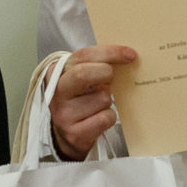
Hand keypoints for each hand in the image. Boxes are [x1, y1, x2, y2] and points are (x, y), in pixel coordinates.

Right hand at [47, 45, 137, 160]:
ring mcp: (63, 114)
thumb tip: (128, 55)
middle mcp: (56, 93)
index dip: (110, 52)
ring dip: (108, 101)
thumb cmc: (79, 99)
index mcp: (56, 73)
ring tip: (97, 105)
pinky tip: (98, 118)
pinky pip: (105, 118)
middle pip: (84, 74)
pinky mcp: (74, 133)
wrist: (67, 134)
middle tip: (112, 79)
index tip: (130, 54)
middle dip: (106, 74)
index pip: (84, 56)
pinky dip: (109, 117)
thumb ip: (95, 64)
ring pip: (102, 98)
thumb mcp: (80, 78)